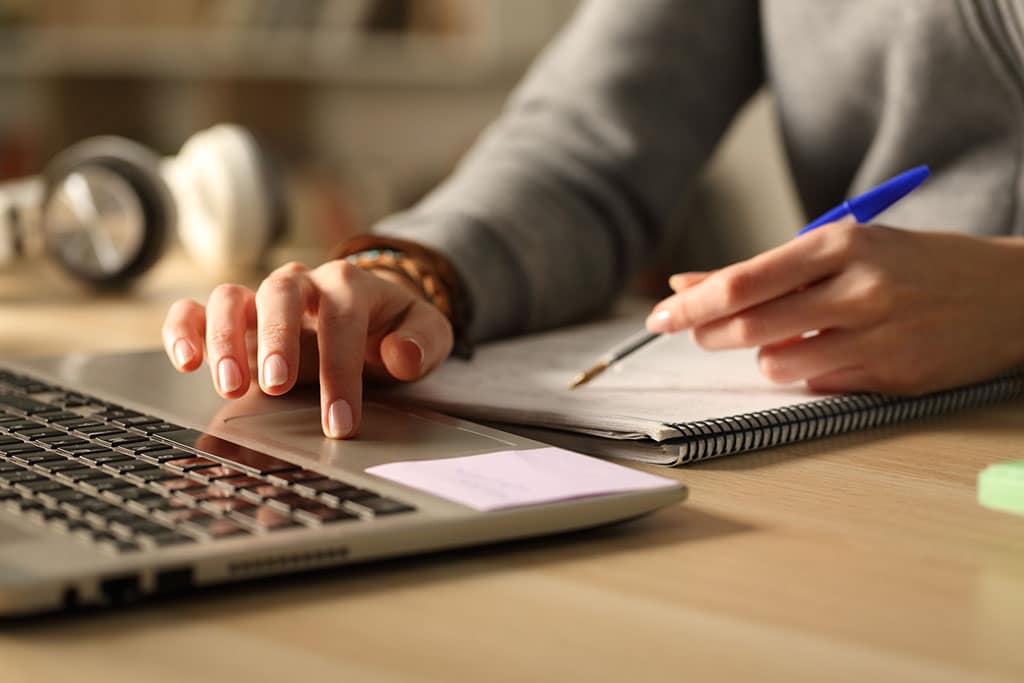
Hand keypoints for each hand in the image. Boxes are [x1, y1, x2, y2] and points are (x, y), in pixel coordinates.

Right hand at [161, 260, 453, 438]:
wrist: (373, 316)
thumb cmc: (395, 329)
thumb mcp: (426, 333)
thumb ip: (422, 342)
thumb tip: (400, 356)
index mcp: (350, 284)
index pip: (342, 318)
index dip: (341, 369)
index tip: (339, 421)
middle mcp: (302, 284)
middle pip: (280, 294)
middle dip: (277, 339)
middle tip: (277, 386)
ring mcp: (263, 299)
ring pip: (231, 297)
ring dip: (225, 338)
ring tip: (230, 385)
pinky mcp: (236, 317)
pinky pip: (197, 310)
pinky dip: (184, 329)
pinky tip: (186, 362)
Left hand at [645, 223, 1023, 394]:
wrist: (1007, 294)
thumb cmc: (913, 264)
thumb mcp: (843, 247)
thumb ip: (765, 269)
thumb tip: (688, 283)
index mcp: (840, 245)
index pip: (743, 281)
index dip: (691, 305)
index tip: (658, 316)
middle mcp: (857, 289)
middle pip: (749, 326)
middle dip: (708, 335)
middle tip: (699, 334)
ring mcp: (877, 337)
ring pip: (776, 365)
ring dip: (765, 357)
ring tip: (786, 338)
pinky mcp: (891, 377)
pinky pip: (817, 384)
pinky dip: (806, 373)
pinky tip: (829, 354)